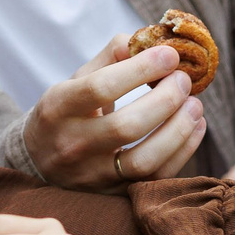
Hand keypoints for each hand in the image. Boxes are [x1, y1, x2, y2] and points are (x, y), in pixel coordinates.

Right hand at [20, 34, 207, 189]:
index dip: (141, 69)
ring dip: (179, 130)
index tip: (170, 55)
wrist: (40, 160)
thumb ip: (109, 57)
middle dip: (165, 100)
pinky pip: (155, 178)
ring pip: (145, 160)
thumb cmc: (66, 111)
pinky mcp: (113, 194)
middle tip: (184, 81)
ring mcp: (93, 176)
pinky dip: (183, 152)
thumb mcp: (76, 79)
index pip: (101, 87)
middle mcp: (72, 145)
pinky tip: (195, 127)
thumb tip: (144, 40)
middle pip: (127, 126)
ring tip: (195, 105)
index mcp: (58, 108)